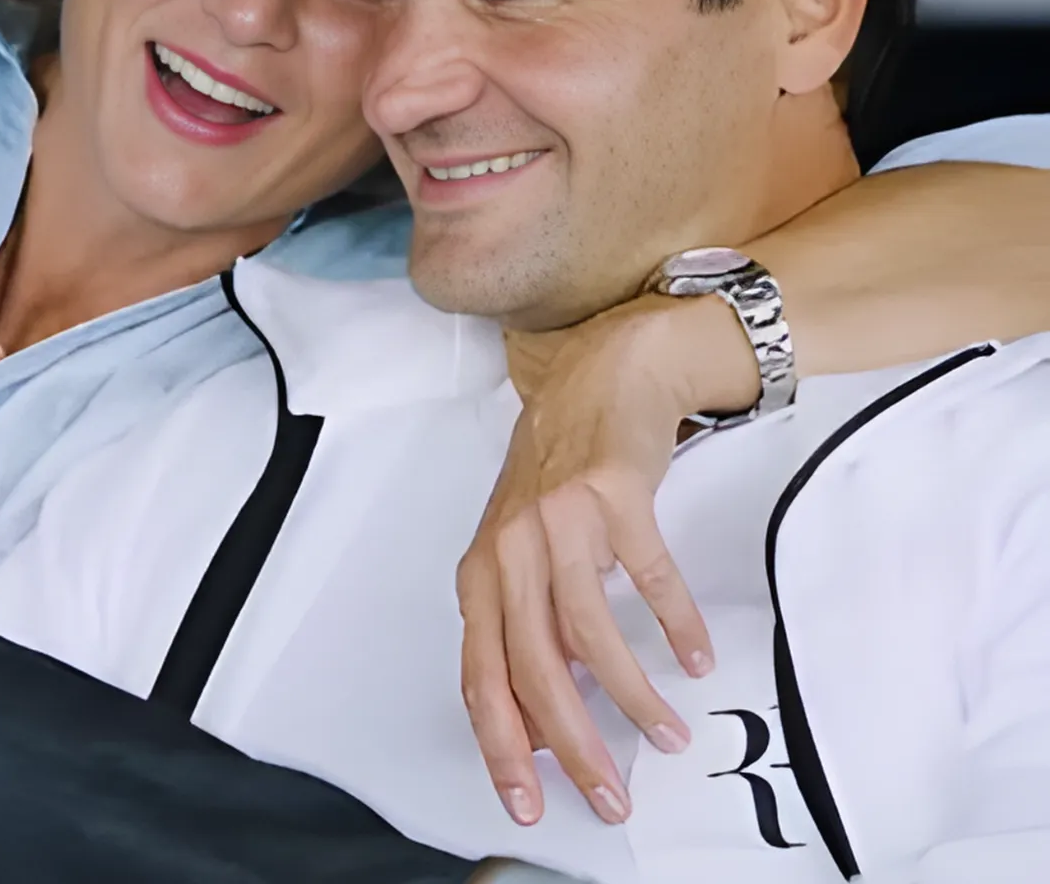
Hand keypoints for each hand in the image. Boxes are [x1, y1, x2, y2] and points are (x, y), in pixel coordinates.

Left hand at [458, 292, 759, 826]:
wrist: (600, 377)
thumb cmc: (555, 469)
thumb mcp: (521, 546)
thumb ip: (525, 621)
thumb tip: (545, 715)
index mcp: (481, 568)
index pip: (481, 673)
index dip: (503, 743)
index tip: (528, 800)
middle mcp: (511, 546)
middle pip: (534, 666)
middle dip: (573, 743)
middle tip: (612, 795)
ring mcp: (560, 519)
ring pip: (590, 633)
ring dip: (632, 695)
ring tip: (665, 733)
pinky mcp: (613, 495)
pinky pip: (649, 578)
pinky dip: (675, 625)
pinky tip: (694, 656)